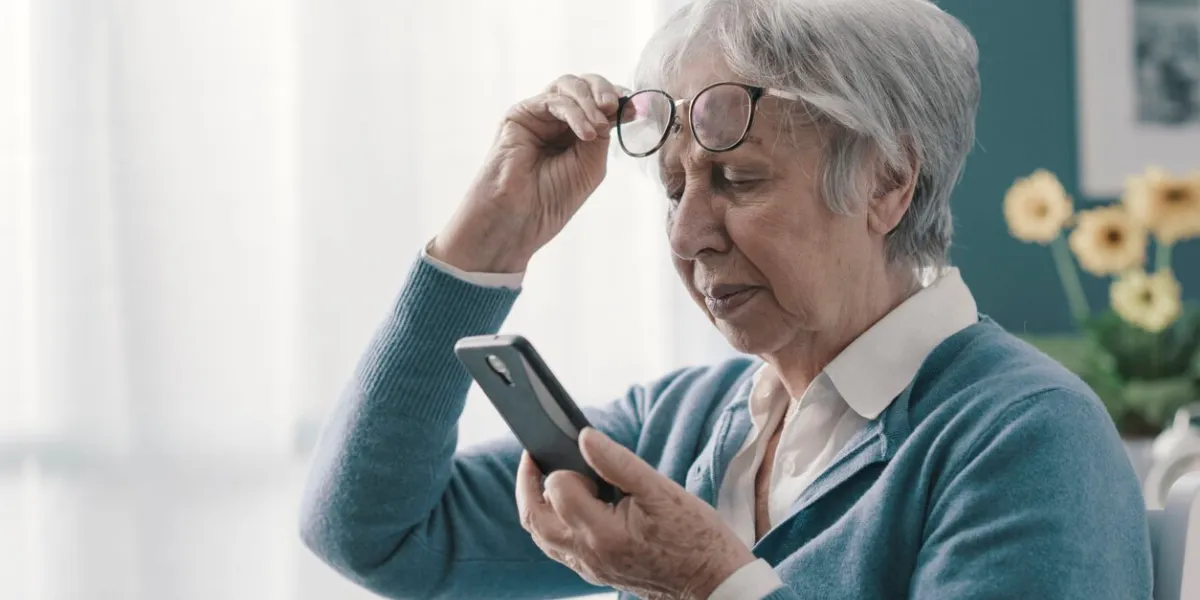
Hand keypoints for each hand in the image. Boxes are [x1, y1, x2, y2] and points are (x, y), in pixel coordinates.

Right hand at [430, 74, 626, 272]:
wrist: (519, 218)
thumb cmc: (552, 199)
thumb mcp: (591, 164)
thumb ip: (603, 133)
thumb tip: (618, 106)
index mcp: (574, 132)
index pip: (598, 102)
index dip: (618, 99)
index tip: (636, 108)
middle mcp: (556, 120)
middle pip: (584, 85)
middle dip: (605, 91)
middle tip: (615, 107)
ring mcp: (538, 115)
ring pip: (568, 86)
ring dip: (590, 101)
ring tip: (599, 127)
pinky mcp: (520, 114)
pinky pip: (553, 100)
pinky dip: (575, 112)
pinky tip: (586, 133)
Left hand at [516, 428, 756, 599]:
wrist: (712, 582)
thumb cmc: (694, 536)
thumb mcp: (661, 490)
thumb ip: (618, 462)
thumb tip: (584, 437)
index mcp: (602, 533)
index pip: (558, 490)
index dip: (565, 467)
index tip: (579, 451)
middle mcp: (588, 555)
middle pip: (534, 519)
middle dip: (527, 485)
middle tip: (534, 457)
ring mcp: (589, 568)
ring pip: (542, 538)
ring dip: (537, 506)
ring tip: (547, 477)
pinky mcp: (595, 574)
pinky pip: (558, 550)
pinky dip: (552, 525)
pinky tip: (569, 506)